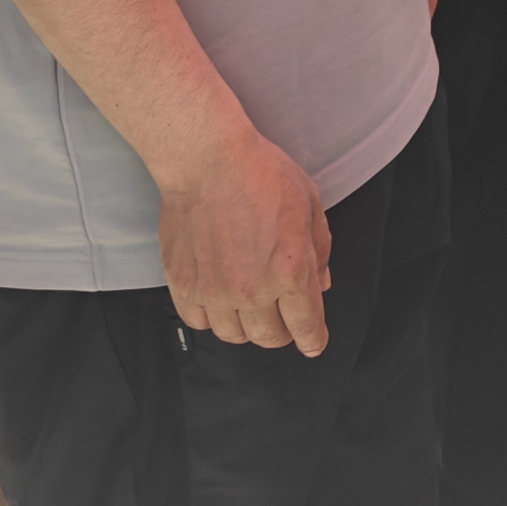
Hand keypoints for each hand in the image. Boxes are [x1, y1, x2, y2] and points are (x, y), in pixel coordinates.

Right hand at [155, 117, 334, 354]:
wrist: (207, 162)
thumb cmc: (263, 175)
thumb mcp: (309, 204)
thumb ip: (319, 250)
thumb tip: (321, 285)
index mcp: (290, 270)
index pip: (306, 326)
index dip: (313, 340)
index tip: (313, 343)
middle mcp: (253, 290)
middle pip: (270, 337)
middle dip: (283, 331)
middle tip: (283, 316)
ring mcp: (215, 291)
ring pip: (235, 335)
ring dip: (247, 325)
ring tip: (251, 304)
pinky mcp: (184, 286)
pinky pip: (201, 322)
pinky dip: (213, 317)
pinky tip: (220, 298)